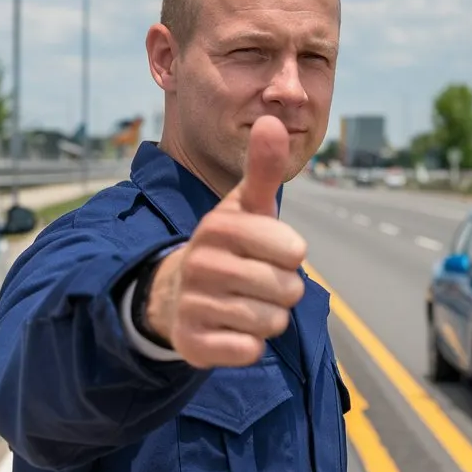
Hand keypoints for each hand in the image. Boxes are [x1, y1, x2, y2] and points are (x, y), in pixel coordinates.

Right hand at [145, 115, 307, 367]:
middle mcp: (202, 262)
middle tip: (255, 281)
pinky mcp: (192, 343)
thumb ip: (263, 168)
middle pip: (288, 290)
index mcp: (219, 226)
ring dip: (268, 318)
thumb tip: (272, 119)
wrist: (178, 294)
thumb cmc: (228, 246)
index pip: (293, 252)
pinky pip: (249, 351)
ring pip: (272, 322)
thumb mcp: (245, 207)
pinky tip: (230, 329)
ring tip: (243, 302)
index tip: (269, 252)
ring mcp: (194, 303)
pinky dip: (248, 345)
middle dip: (282, 290)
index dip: (290, 257)